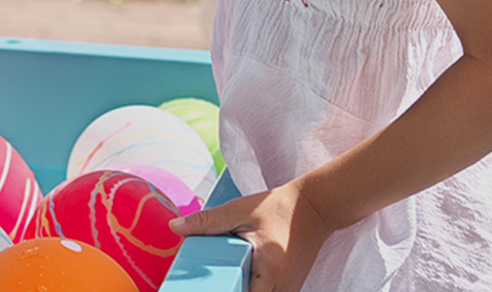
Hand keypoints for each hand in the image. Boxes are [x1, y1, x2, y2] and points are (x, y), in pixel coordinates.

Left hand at [177, 181, 330, 291]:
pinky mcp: (292, 288)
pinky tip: (242, 279)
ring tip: (226, 279)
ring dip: (243, 290)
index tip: (211, 287)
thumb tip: (175, 227)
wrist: (316, 206)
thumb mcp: (240, 210)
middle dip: (233, 290)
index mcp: (270, 270)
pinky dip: (254, 289)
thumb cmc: (278, 208)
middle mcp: (284, 286)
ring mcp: (290, 290)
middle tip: (216, 281)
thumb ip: (207, 221)